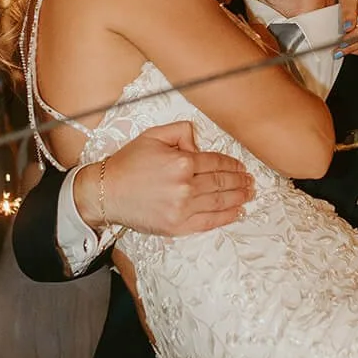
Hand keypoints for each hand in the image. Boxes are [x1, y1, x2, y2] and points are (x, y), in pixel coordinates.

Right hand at [73, 121, 254, 235]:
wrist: (106, 193)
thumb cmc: (128, 164)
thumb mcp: (152, 136)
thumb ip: (180, 132)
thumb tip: (198, 140)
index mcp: (182, 161)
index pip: (215, 162)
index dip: (232, 164)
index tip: (241, 167)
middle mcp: (185, 185)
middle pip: (221, 182)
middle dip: (240, 181)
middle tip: (251, 181)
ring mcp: (182, 208)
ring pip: (219, 202)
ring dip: (238, 197)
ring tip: (249, 194)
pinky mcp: (177, 226)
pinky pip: (208, 222)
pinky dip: (226, 217)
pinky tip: (237, 212)